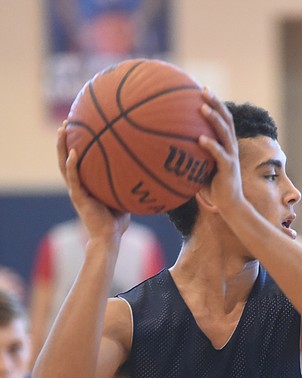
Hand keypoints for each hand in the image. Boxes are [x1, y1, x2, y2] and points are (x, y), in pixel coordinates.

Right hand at [58, 123, 129, 240]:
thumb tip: (146, 172)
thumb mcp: (124, 198)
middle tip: (67, 121)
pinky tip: (73, 152)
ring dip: (62, 146)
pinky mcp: (78, 196)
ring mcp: (76, 190)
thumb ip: (128, 185)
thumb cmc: (117, 222)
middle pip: (66, 157)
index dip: (76, 145)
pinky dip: (72, 165)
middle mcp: (78, 185)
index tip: (78, 128)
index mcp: (86, 185)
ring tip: (63, 129)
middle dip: (65, 139)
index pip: (78, 161)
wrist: (108, 238)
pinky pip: (73, 177)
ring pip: (64, 164)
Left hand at [197, 89, 244, 211]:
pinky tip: (200, 139)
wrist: (230, 205)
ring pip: (225, 132)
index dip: (215, 103)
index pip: (222, 119)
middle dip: (216, 103)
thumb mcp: (199, 167)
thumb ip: (190, 155)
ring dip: (214, 119)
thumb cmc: (213, 188)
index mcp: (226, 144)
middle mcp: (231, 146)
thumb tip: (165, 148)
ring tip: (202, 107)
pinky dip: (211, 145)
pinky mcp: (229, 168)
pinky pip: (220, 154)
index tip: (202, 88)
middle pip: (226, 119)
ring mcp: (231, 156)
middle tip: (204, 89)